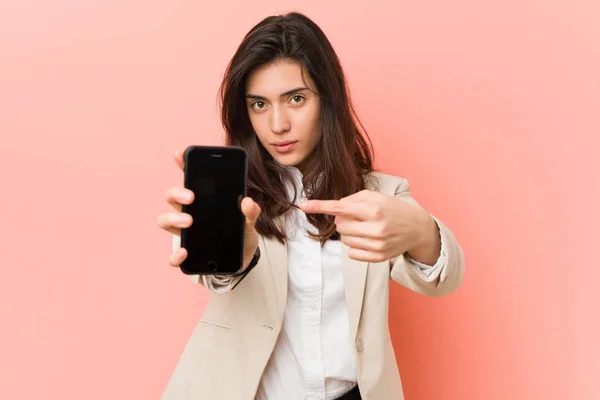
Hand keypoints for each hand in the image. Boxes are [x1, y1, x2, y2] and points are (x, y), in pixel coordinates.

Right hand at [157, 149, 260, 270]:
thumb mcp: (249, 221)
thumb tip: (246, 201)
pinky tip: (184, 253)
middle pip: (172, 197)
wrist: (242, 258)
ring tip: (190, 222)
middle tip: (191, 197)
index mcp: (203, 200)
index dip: (182, 164)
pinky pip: (174, 255)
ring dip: (173, 219)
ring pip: (165, 221)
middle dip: (177, 193)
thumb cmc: (240, 233)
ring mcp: (186, 233)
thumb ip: (250, 211)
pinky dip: (175, 255)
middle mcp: (189, 213)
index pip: (190, 178)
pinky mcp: (188, 253)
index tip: (179, 154)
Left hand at [300, 190, 436, 262]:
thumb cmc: (392, 208)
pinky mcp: (379, 257)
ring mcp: (377, 245)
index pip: (340, 208)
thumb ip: (353, 199)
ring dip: (350, 234)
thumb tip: (335, 208)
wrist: (416, 228)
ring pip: (345, 240)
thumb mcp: (375, 196)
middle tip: (358, 218)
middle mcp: (375, 228)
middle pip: (340, 226)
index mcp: (373, 209)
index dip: (320, 206)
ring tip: (366, 228)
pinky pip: (352, 253)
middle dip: (343, 221)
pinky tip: (368, 240)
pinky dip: (355, 246)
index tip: (304, 205)